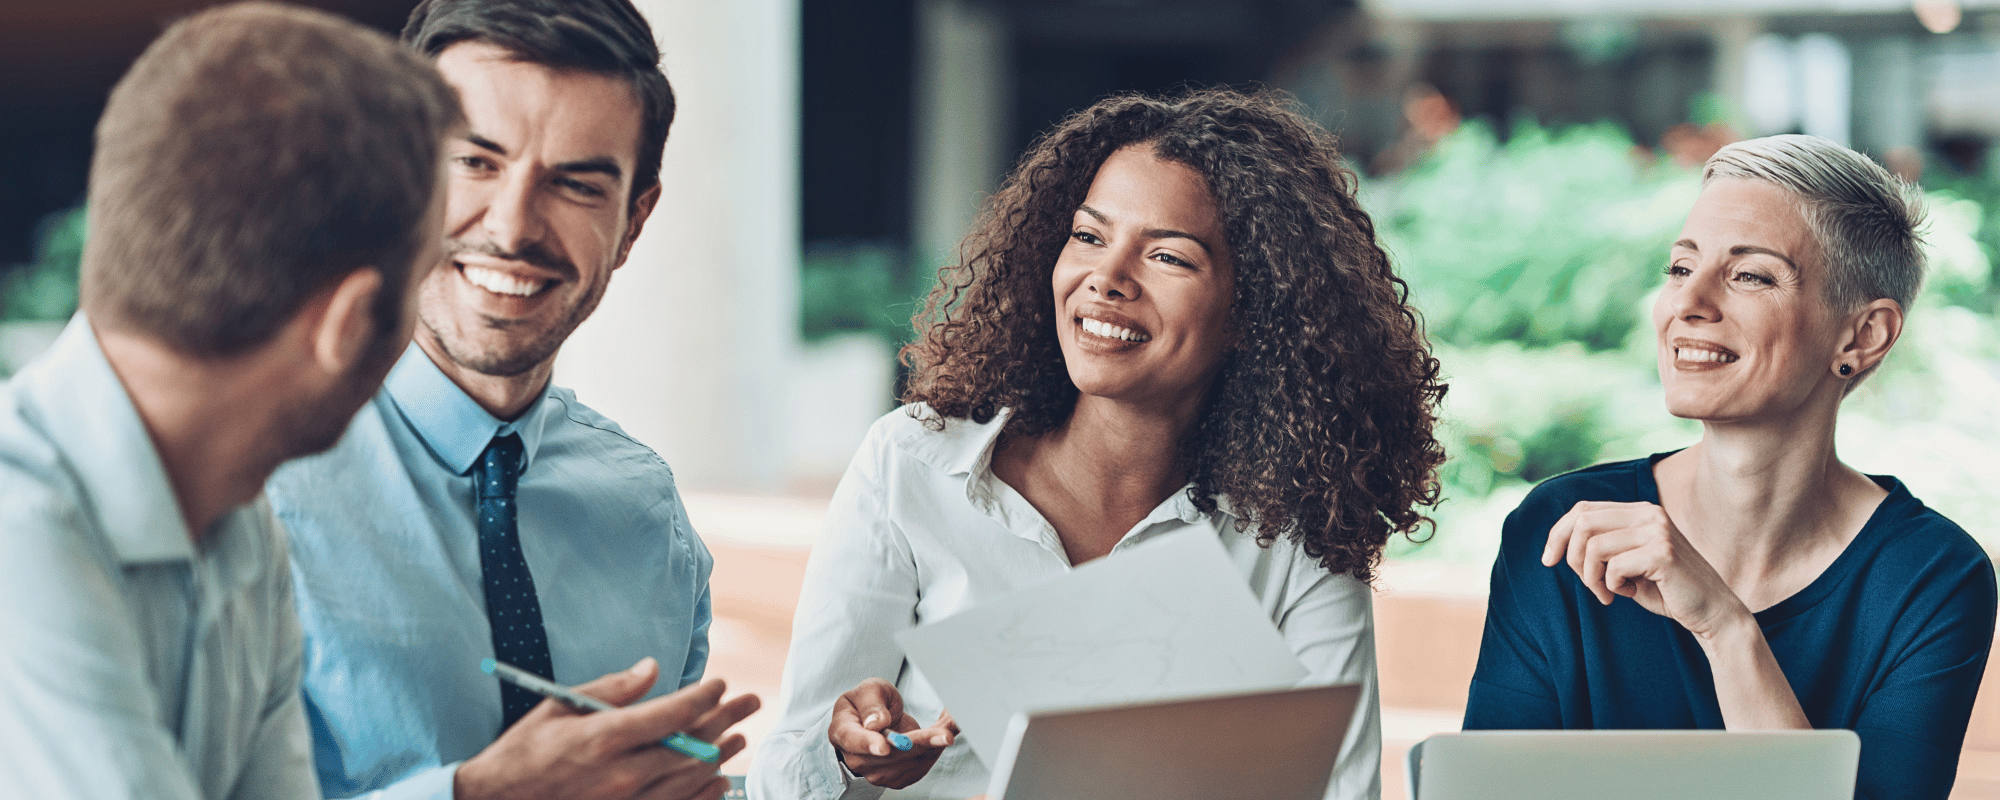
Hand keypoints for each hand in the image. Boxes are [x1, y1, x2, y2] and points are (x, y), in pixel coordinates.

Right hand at [456, 658, 761, 799]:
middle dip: (726, 720)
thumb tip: (652, 668)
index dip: (704, 696)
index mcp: (604, 738)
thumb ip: (611, 689)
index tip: (720, 684)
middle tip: (750, 703)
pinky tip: (718, 782)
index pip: (672, 713)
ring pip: (689, 779)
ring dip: (720, 756)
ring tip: (740, 737)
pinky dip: (703, 794)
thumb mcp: (559, 708)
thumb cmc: (524, 752)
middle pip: (691, 746)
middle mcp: (622, 773)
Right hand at [828, 678, 958, 788]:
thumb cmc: (867, 703)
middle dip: (920, 743)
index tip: (884, 747)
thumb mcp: (869, 690)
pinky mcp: (897, 778)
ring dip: (934, 744)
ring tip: (951, 724)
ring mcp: (877, 772)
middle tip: (945, 734)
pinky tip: (944, 734)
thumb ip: (871, 704)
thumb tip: (877, 723)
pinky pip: (920, 766)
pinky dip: (936, 749)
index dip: (869, 744)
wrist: (875, 721)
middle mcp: (858, 758)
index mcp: (843, 732)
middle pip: (891, 754)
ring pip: (910, 761)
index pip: (854, 741)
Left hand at [1543, 500, 1750, 636]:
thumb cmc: (1666, 591)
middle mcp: (1649, 513)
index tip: (1547, 560)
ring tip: (1607, 593)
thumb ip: (1603, 547)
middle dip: (1573, 558)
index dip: (1557, 533)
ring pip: (1593, 546)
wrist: (1712, 613)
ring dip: (1591, 577)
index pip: (1583, 509)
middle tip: (1588, 583)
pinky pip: (1614, 567)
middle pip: (1582, 523)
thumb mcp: (1628, 563)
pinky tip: (1626, 594)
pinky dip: (1611, 585)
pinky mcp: (1663, 553)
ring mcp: (1657, 530)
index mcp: (1639, 511)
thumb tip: (1558, 543)